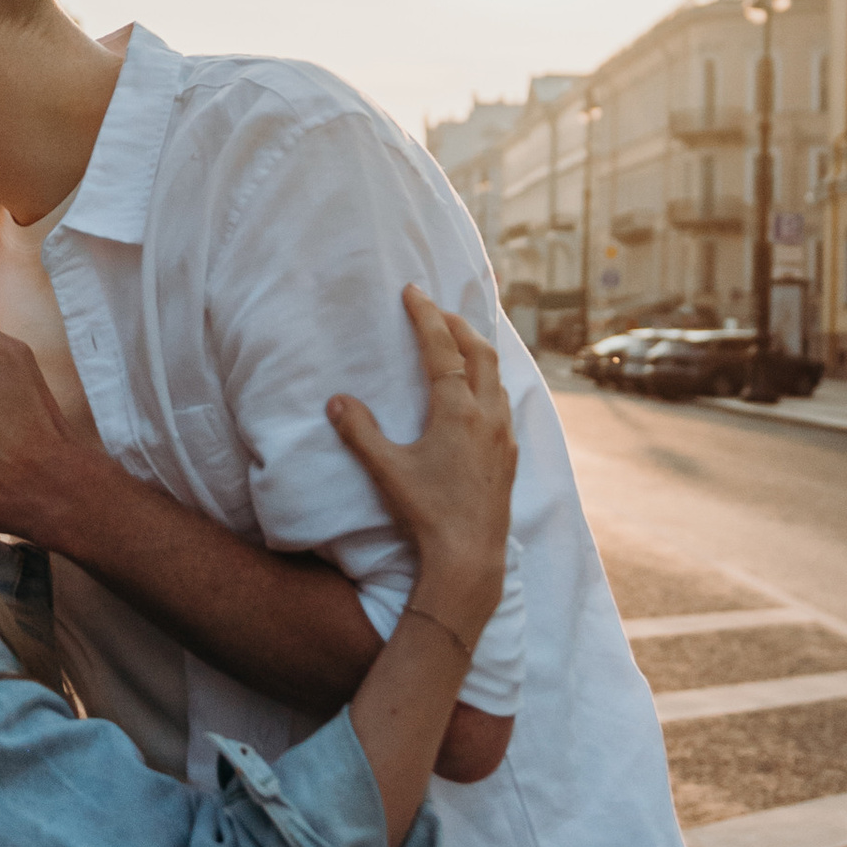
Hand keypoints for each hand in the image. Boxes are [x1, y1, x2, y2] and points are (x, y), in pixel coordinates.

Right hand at [325, 288, 515, 646]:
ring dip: (478, 352)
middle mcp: (487, 416)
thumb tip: (336, 401)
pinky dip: (490, 382)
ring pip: (498, 377)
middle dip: (458, 325)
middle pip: (481, 352)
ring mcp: (504, 435)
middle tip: (436, 311)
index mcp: (457, 411)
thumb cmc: (427, 511)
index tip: (413, 291)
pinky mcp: (510, 455)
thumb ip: (360, 432)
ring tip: (459, 343)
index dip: (425, 316)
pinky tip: (479, 395)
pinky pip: (504, 403)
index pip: (442, 350)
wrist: (470, 556)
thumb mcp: (387, 469)